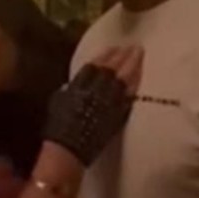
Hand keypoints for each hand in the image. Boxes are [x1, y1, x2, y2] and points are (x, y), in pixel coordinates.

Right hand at [43, 46, 143, 166]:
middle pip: (112, 68)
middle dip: (123, 56)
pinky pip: (128, 95)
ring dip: (132, 65)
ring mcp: (108, 102)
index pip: (95, 64)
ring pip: (123, 79)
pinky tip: (140, 76)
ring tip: (139, 54)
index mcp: (79, 84)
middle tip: (133, 46)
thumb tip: (71, 84)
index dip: (106, 54)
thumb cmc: (58, 127)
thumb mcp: (58, 101)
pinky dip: (135, 83)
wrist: (68, 151)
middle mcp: (95, 90)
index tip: (114, 46)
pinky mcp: (117, 115)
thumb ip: (68, 89)